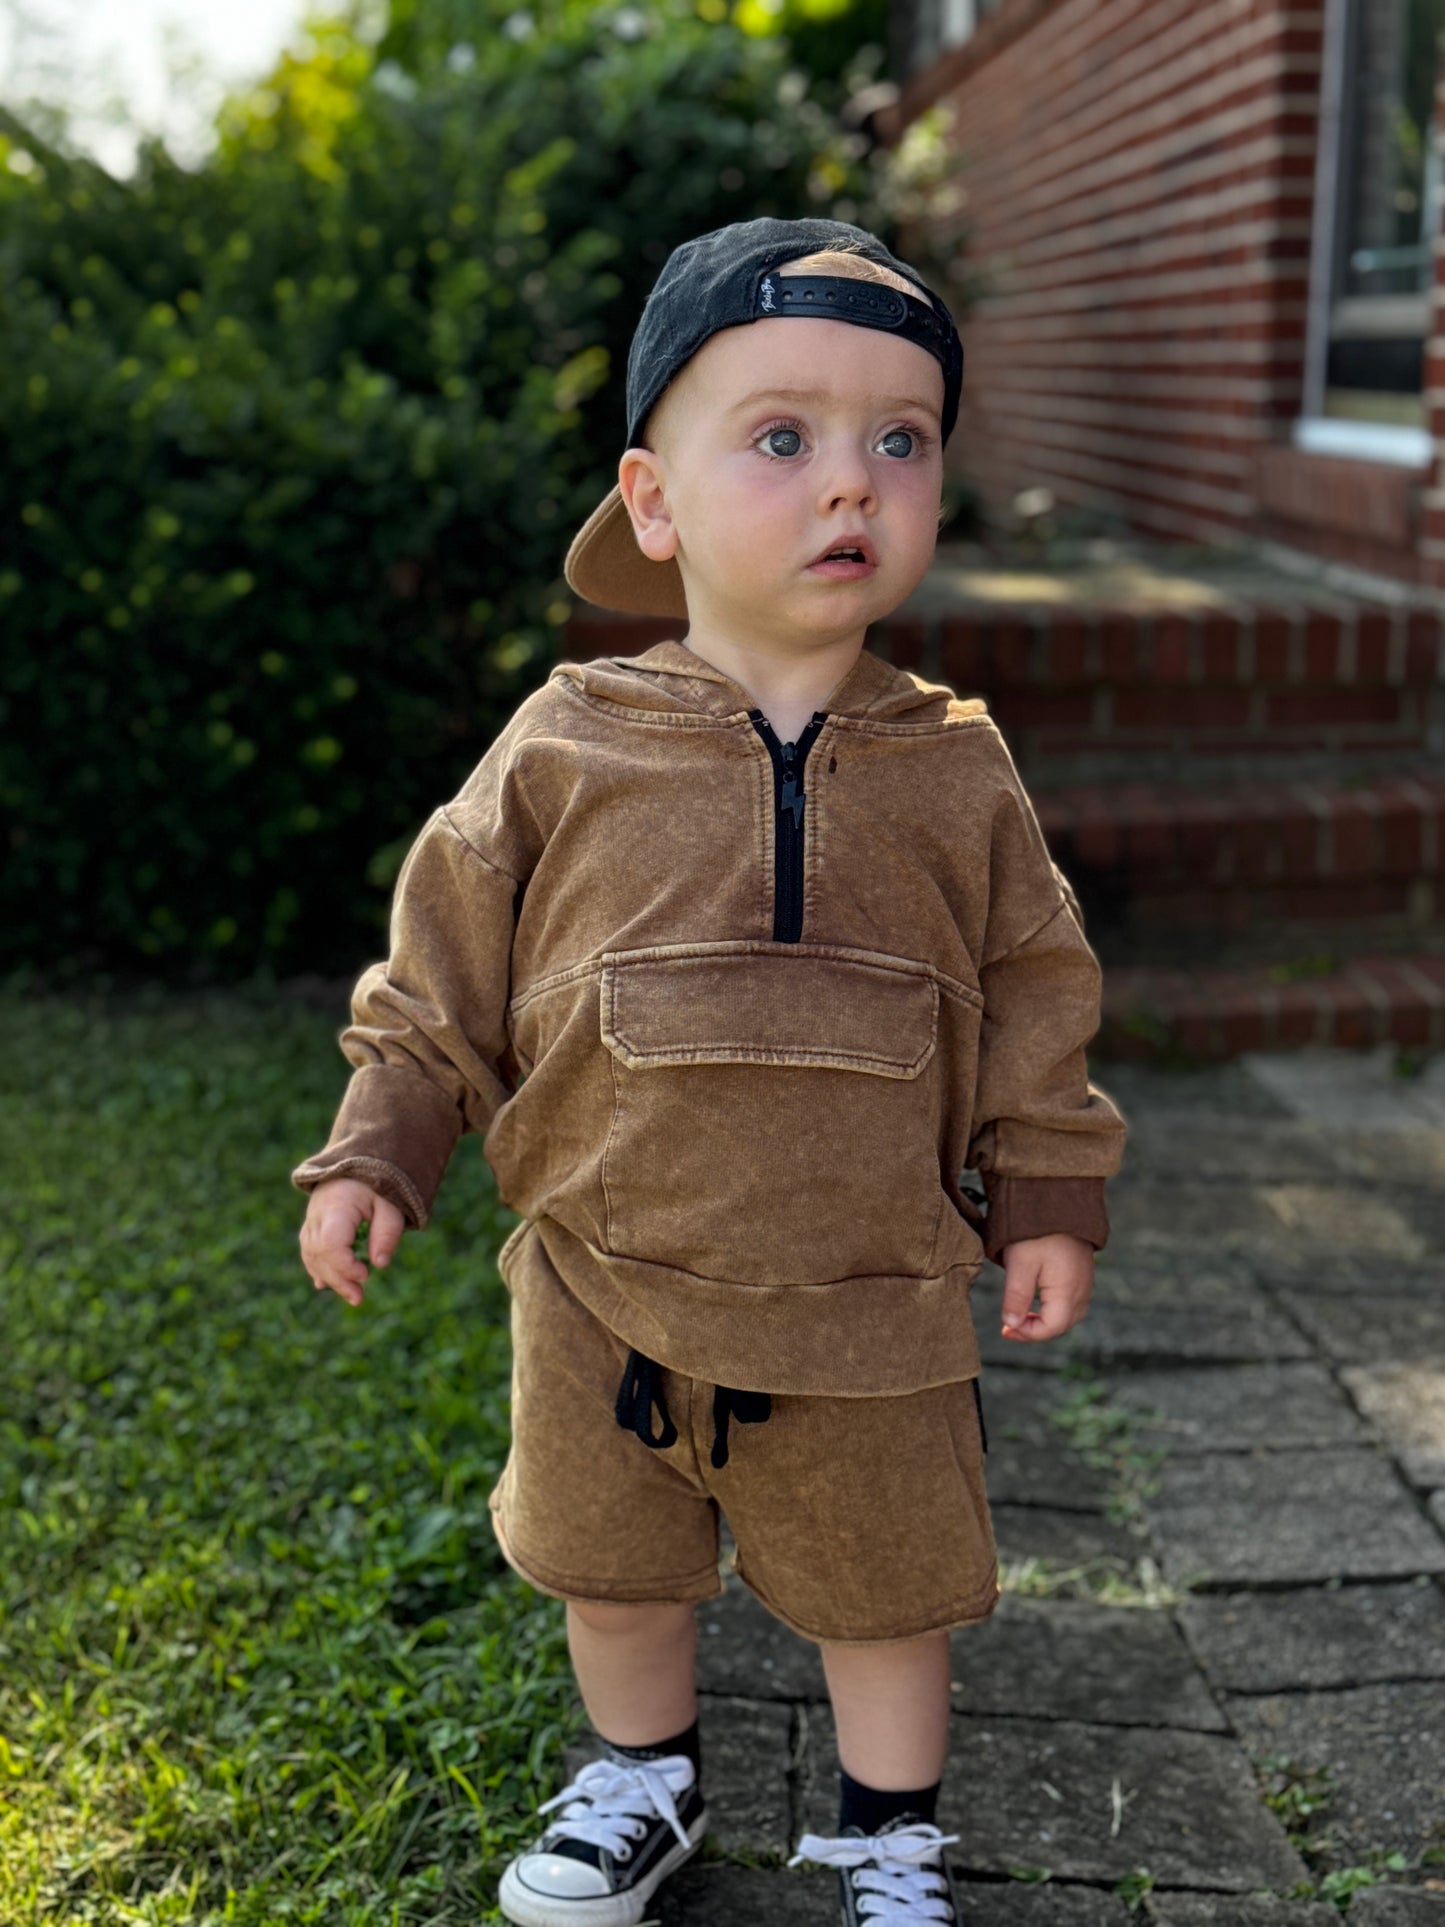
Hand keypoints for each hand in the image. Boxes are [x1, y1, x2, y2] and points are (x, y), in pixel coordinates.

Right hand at [299, 1178, 405, 1306]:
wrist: (359, 1160)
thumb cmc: (378, 1182)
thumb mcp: (391, 1203)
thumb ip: (387, 1232)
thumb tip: (380, 1264)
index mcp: (336, 1205)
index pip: (330, 1243)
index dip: (345, 1265)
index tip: (367, 1274)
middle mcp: (317, 1213)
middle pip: (319, 1254)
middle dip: (338, 1279)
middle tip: (359, 1298)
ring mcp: (311, 1218)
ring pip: (311, 1254)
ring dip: (329, 1277)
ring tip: (351, 1296)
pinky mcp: (313, 1223)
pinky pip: (309, 1249)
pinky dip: (318, 1267)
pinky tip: (325, 1284)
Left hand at [998, 1231, 1094, 1342]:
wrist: (1059, 1197)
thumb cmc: (1036, 1230)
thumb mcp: (1020, 1264)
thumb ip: (1016, 1298)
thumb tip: (1011, 1326)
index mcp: (1068, 1291)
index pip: (1051, 1328)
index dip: (1027, 1334)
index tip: (1004, 1330)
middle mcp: (1082, 1289)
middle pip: (1063, 1324)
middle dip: (1036, 1330)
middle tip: (1010, 1326)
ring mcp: (1086, 1279)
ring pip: (1070, 1314)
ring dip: (1047, 1319)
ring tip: (1022, 1314)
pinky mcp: (1083, 1270)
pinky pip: (1073, 1299)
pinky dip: (1055, 1307)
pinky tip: (1037, 1298)